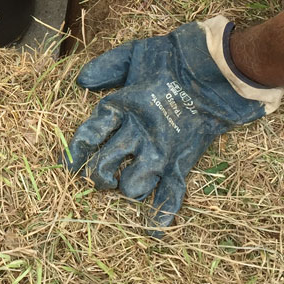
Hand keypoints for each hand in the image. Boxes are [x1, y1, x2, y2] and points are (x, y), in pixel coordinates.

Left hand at [65, 17, 283, 234]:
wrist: (215, 71)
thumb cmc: (173, 58)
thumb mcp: (133, 53)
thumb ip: (105, 67)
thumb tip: (82, 83)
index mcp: (120, 107)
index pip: (89, 135)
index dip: (76, 151)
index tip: (67, 164)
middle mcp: (136, 134)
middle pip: (105, 167)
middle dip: (97, 177)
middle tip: (99, 178)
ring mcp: (159, 151)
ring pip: (133, 187)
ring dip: (126, 190)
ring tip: (125, 188)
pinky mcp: (182, 161)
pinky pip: (172, 193)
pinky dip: (164, 214)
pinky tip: (154, 230)